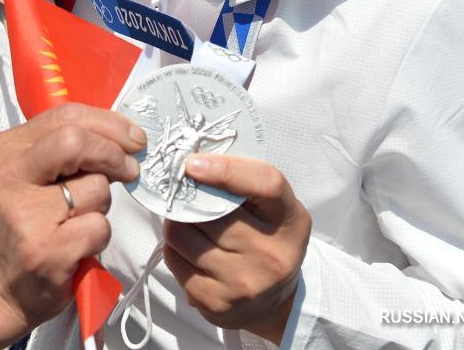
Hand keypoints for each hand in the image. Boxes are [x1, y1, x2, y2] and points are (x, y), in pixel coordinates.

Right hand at [0, 104, 145, 341]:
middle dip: (114, 154)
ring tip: (81, 217)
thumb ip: (65, 147)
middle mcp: (10, 176)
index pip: (67, 116)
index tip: (134, 138)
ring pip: (97, 187)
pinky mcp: (46, 250)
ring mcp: (26, 215)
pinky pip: (99, 226)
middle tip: (129, 169)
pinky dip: (100, 235)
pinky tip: (78, 243)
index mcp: (8, 149)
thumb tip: (124, 135)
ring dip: (103, 203)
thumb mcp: (29, 174)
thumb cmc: (22, 223)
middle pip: (77, 141)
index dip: (110, 124)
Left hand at [163, 154, 309, 343]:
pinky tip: (189, 248)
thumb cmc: (268, 239)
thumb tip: (192, 162)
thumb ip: (244, 183)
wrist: (275, 302)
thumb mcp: (273, 208)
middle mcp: (271, 255)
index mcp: (290, 220)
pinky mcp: (215, 302)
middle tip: (183, 193)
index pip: (265, 183)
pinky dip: (173, 247)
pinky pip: (174, 260)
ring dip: (176, 222)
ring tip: (187, 222)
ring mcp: (243, 283)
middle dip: (188, 198)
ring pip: (183, 235)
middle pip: (210, 211)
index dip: (226, 169)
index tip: (192, 162)